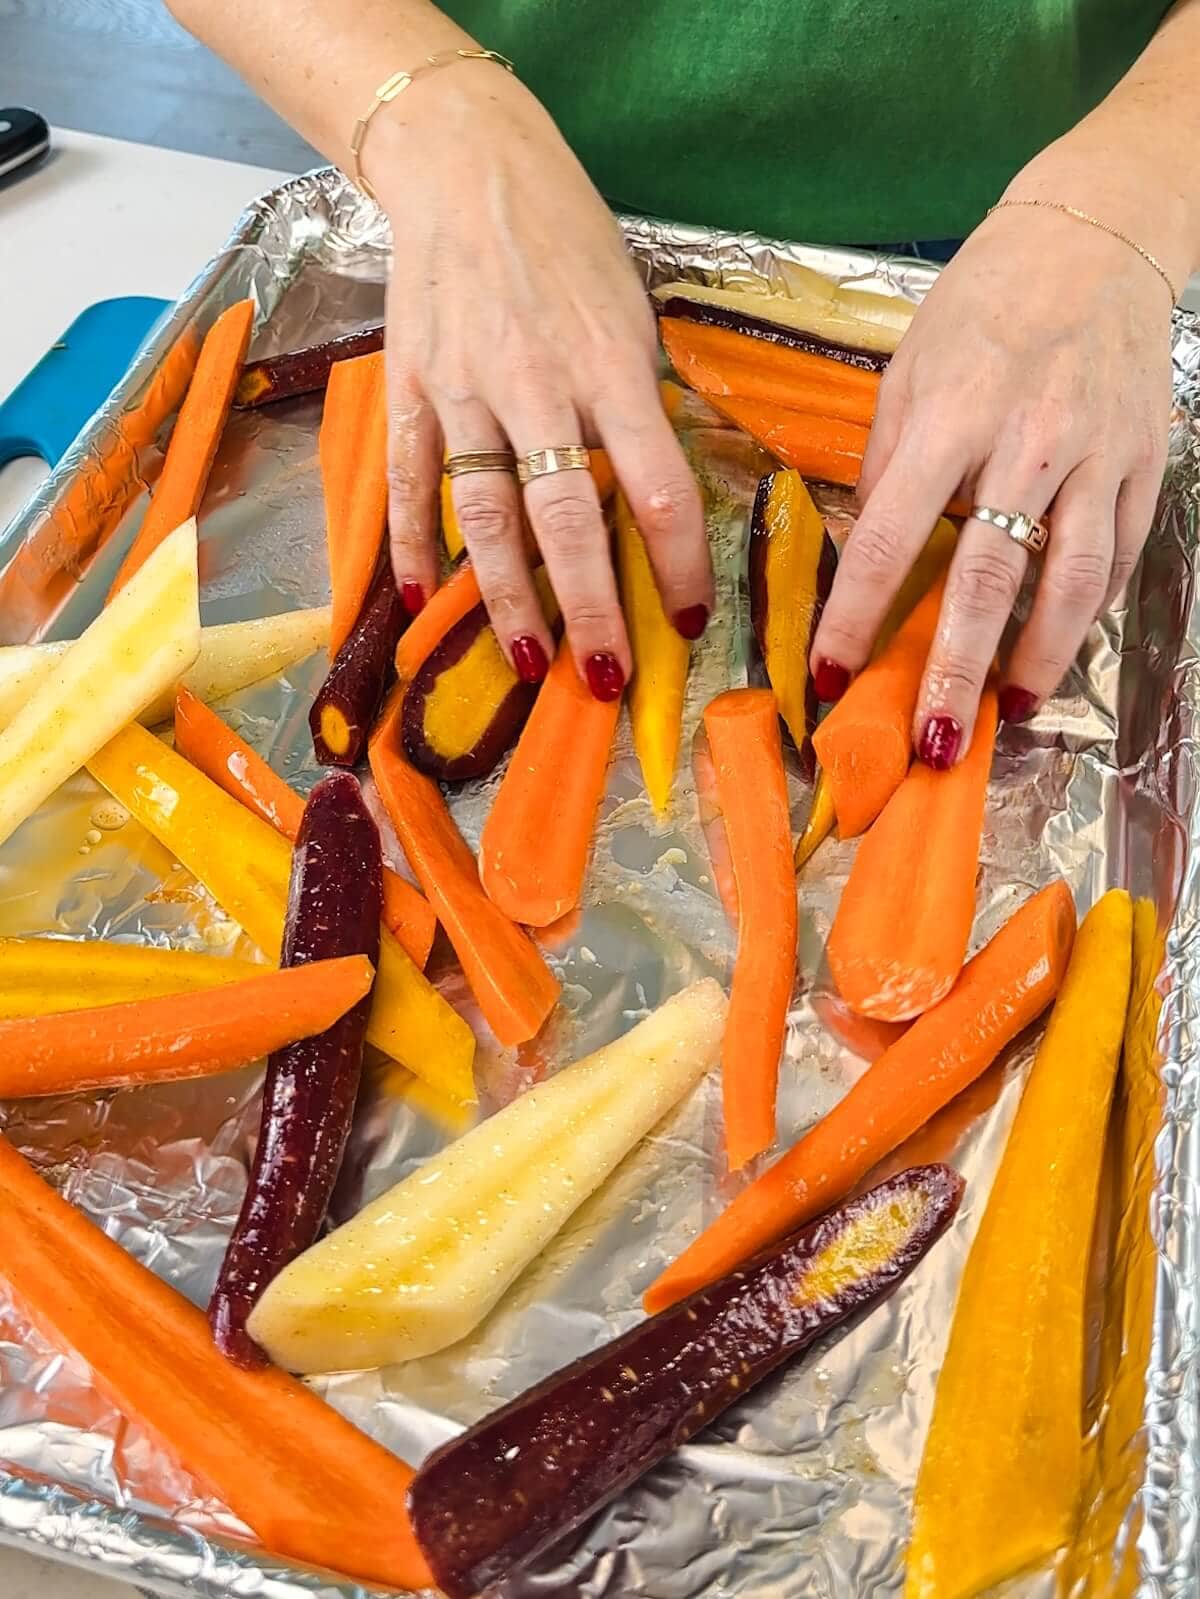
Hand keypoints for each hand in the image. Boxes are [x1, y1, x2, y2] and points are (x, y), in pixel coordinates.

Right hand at [374, 66, 712, 697]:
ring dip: (508, 597)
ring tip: (528, 662)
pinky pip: (409, 480)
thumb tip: (652, 490)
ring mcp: (464, 390)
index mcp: (610, 364)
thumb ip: (638, 401)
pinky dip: (412, 544)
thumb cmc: (566, 235)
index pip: (656, 486)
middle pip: (566, 518)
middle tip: (607, 677)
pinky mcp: (410, 388)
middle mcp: (536, 384)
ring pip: (484, 514)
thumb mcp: (630, 307)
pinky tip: (421, 601)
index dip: (676, 564)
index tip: (687, 619)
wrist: (464, 163)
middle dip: (590, 607)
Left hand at [810, 195, 1176, 764]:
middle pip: (988, 576)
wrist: (1093, 239)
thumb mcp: (908, 371)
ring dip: (1042, 657)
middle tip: (934, 740)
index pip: (889, 536)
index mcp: (950, 414)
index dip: (857, 614)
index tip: (832, 674)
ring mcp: (1099, 452)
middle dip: (955, 667)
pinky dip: (1091, 611)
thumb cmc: (982, 305)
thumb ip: (890, 466)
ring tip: (1012, 709)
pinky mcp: (1146, 460)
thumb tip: (871, 552)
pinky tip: (1062, 647)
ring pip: (1073, 578)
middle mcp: (1029, 439)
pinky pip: (1119, 554)